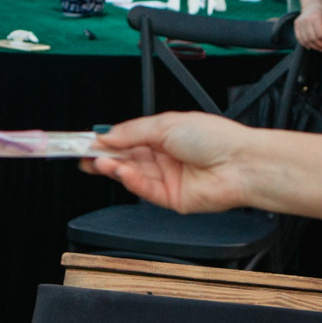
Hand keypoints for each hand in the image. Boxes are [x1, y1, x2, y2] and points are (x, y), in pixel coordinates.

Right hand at [83, 111, 256, 212]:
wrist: (239, 163)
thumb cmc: (214, 137)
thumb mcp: (166, 124)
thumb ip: (133, 131)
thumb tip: (106, 135)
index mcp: (164, 135)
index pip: (128, 138)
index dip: (107, 140)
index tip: (85, 141)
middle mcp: (165, 157)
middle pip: (126, 158)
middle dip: (104, 157)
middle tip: (82, 155)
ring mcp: (167, 178)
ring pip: (132, 175)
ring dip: (113, 168)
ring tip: (98, 162)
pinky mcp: (171, 199)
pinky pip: (144, 190)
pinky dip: (130, 181)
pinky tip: (121, 171)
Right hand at [295, 1, 321, 51]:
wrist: (312, 5)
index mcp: (316, 17)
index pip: (321, 34)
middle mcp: (306, 19)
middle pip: (313, 38)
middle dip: (321, 45)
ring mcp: (300, 22)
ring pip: (306, 40)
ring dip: (314, 47)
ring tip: (321, 48)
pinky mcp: (296, 25)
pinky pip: (299, 38)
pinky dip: (305, 44)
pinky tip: (311, 47)